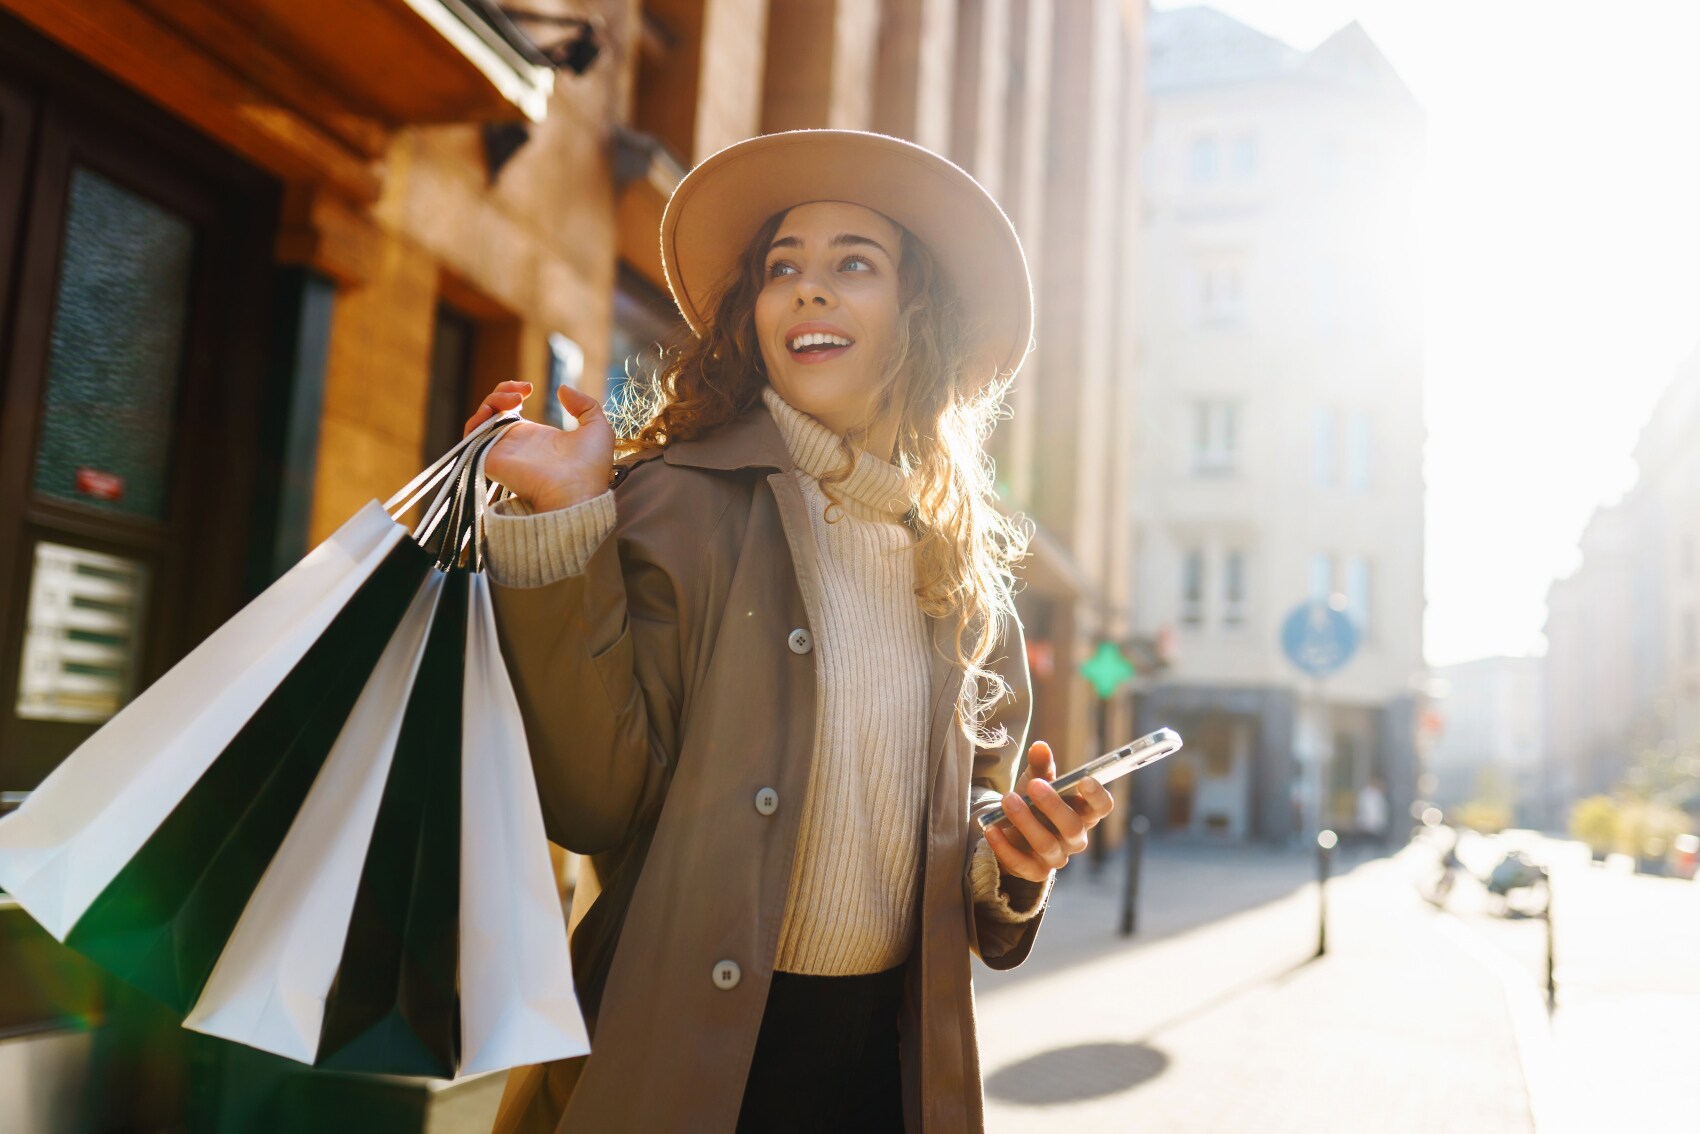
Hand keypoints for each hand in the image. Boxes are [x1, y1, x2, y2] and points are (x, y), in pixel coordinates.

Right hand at [463, 381, 615, 511]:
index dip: (512, 391)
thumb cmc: (591, 467)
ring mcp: (502, 450)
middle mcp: (514, 443)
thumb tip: (562, 389)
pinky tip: (495, 411)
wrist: (579, 491)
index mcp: (534, 436)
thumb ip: (585, 405)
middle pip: (491, 411)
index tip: (529, 388)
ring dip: (491, 401)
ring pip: (479, 420)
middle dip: (501, 391)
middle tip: (522, 392)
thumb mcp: (597, 427)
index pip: (510, 409)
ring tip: (515, 399)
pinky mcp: (491, 459)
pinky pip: (470, 438)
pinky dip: (475, 420)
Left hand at [983, 740, 1114, 883]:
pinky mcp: (1035, 871)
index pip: (1102, 807)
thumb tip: (1040, 747)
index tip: (1084, 779)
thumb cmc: (1033, 802)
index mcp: (1083, 812)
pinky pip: (1022, 863)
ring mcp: (1057, 857)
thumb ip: (1040, 766)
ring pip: (1046, 844)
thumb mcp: (1036, 780)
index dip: (1097, 796)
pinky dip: (1004, 847)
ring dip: (1025, 822)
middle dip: (1053, 806)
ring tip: (1007, 800)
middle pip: (1073, 827)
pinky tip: (991, 828)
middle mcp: (1075, 838)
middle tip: (1034, 785)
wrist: (1012, 831)